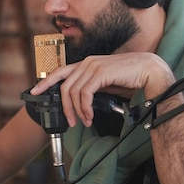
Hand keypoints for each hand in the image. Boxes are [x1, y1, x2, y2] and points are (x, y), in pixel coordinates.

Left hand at [30, 53, 174, 126]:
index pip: (60, 71)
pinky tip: (90, 116)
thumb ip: (93, 88)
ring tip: (85, 121)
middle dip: (64, 106)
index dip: (45, 82)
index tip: (34, 92)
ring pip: (73, 91)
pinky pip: (84, 94)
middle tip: (71, 121)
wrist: (149, 70)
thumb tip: (82, 102)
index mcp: (87, 63)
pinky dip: (85, 108)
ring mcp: (93, 66)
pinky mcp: (100, 72)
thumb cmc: (131, 77)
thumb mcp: (106, 83)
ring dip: (77, 111)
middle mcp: (87, 62)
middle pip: (64, 85)